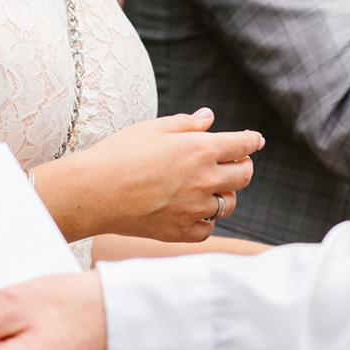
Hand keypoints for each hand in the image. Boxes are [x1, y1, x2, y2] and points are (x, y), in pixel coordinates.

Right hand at [33, 109, 262, 243]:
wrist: (94, 192)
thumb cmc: (120, 154)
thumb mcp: (154, 128)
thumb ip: (187, 124)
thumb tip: (210, 118)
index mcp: (201, 150)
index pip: (243, 145)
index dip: (252, 141)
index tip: (255, 141)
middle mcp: (204, 180)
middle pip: (245, 175)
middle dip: (243, 166)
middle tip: (233, 163)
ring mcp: (194, 209)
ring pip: (229, 204)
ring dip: (224, 193)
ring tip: (209, 188)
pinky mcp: (181, 231)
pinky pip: (208, 228)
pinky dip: (206, 220)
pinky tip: (194, 211)